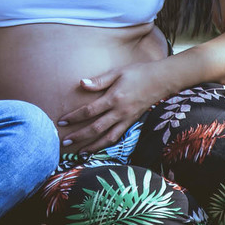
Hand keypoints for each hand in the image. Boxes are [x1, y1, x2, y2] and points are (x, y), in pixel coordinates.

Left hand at [57, 61, 173, 153]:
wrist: (161, 80)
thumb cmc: (138, 73)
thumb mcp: (117, 72)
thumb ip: (99, 81)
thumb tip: (81, 83)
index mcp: (114, 98)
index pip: (89, 111)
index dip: (74, 118)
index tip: (62, 122)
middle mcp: (120, 112)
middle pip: (96, 128)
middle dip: (79, 136)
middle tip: (64, 142)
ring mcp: (127, 119)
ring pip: (108, 138)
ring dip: (92, 146)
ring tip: (79, 153)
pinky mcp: (132, 123)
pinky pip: (118, 137)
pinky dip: (107, 145)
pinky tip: (98, 148)